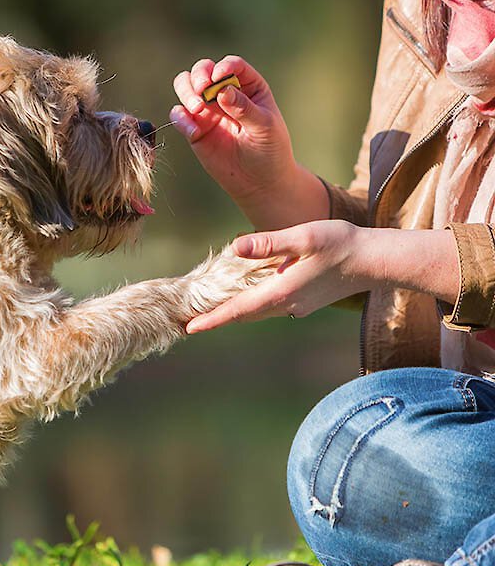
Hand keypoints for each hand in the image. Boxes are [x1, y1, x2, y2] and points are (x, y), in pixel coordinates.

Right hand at [171, 55, 327, 228]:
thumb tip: (223, 91)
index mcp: (248, 86)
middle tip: (202, 90)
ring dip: (186, 93)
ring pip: (185, 87)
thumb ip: (244, 108)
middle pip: (203, 70)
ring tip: (197, 109)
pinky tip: (193, 132)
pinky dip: (180, 119)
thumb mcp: (264, 127)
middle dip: (199, 76)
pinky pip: (179, 115)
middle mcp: (225, 93)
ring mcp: (208, 111)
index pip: (232, 66)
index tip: (219, 79)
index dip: (223, 67)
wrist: (260, 182)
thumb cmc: (270, 150)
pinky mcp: (195, 130)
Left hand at [186, 221, 368, 332]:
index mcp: (282, 291)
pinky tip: (246, 292)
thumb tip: (236, 247)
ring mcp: (296, 306)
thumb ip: (269, 243)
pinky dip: (252, 303)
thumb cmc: (341, 244)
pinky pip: (270, 305)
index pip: (239, 309)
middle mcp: (287, 304)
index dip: (212, 319)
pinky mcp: (304, 301)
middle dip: (217, 318)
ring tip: (208, 309)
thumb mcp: (304, 237)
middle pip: (244, 314)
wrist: (375, 261)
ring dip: (234, 311)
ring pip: (257, 311)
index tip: (189, 328)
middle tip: (188, 320)